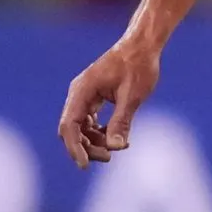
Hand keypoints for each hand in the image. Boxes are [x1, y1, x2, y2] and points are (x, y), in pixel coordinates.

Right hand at [58, 38, 161, 167]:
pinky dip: (99, 133)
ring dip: (93, 142)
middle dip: (86, 147)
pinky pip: (89, 121)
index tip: (85, 165)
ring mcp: (84, 95)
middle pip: (72, 129)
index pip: (69, 125)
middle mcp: (78, 93)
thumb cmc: (138, 66)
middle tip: (108, 157)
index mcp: (82, 91)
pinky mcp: (93, 98)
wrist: (141, 46)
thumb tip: (114, 147)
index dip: (74, 148)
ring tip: (115, 148)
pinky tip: (116, 138)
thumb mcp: (132, 96)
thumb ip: (121, 121)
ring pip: (80, 128)